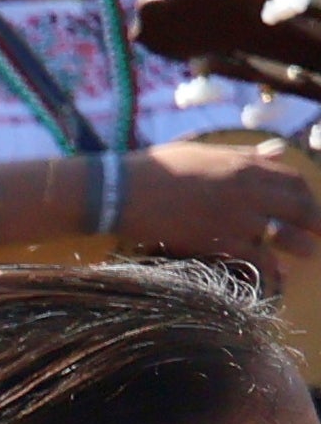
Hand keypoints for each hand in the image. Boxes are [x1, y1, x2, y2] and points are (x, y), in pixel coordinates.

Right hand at [117, 128, 318, 270]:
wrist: (122, 191)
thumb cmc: (158, 168)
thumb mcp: (204, 151)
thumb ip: (244, 154)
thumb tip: (278, 149)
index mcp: (244, 165)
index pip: (293, 179)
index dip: (307, 194)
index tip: (308, 205)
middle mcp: (248, 190)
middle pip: (298, 207)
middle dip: (316, 221)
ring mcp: (236, 218)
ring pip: (286, 234)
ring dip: (302, 245)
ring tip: (309, 253)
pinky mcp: (219, 241)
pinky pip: (258, 259)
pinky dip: (273, 269)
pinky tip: (278, 275)